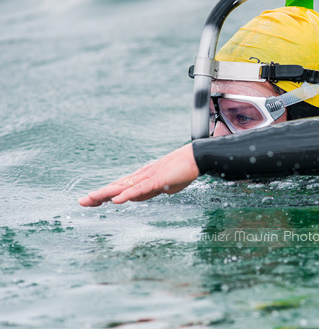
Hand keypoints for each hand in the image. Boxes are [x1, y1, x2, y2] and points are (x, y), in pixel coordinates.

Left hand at [79, 143, 198, 206]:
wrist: (195, 158)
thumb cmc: (181, 171)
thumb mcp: (162, 187)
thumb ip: (147, 192)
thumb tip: (133, 198)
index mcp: (142, 178)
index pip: (119, 187)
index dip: (104, 194)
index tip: (90, 200)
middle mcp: (141, 176)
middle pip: (116, 186)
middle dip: (98, 195)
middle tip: (81, 202)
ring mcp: (148, 177)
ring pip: (123, 187)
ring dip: (106, 194)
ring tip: (91, 199)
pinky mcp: (156, 180)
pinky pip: (139, 189)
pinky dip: (127, 194)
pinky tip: (117, 200)